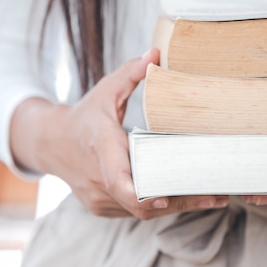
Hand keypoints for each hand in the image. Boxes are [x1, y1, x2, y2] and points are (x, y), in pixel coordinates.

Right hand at [11, 48, 228, 218]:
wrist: (51, 143)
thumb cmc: (84, 116)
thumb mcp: (104, 90)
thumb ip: (130, 73)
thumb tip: (156, 52)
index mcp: (100, 149)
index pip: (116, 180)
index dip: (140, 194)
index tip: (164, 197)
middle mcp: (97, 180)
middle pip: (140, 204)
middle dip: (180, 203)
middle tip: (216, 196)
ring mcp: (98, 198)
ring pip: (140, 213)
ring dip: (175, 207)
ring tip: (212, 198)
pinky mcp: (102, 208)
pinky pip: (134, 213)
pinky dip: (160, 208)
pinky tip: (186, 199)